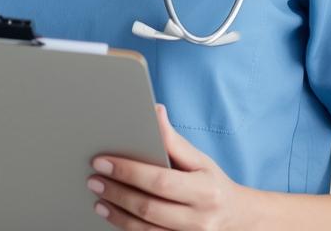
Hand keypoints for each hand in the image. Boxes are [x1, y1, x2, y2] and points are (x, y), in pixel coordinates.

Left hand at [87, 103, 260, 230]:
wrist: (236, 219)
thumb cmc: (213, 184)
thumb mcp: (201, 160)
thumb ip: (174, 141)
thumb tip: (155, 111)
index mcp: (205, 191)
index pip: (160, 181)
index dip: (128, 171)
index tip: (102, 161)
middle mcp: (199, 219)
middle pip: (148, 208)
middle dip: (116, 192)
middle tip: (94, 180)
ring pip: (144, 230)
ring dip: (116, 214)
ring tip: (98, 199)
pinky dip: (126, 227)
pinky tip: (113, 215)